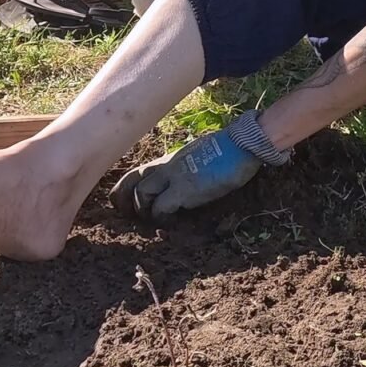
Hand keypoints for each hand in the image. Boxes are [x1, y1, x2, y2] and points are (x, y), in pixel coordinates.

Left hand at [109, 111, 286, 221]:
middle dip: (122, 201)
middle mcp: (166, 166)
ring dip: (144, 211)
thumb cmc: (227, 151)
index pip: (135, 172)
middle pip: (129, 181)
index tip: (129, 204)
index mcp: (168, 160)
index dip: (125, 190)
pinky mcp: (185, 189)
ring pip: (141, 194)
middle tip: (129, 216)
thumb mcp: (197, 157)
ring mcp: (174, 176)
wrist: (243, 144)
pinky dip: (161, 218)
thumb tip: (183, 179)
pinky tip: (172, 221)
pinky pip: (161, 207)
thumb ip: (184, 167)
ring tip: (156, 219)